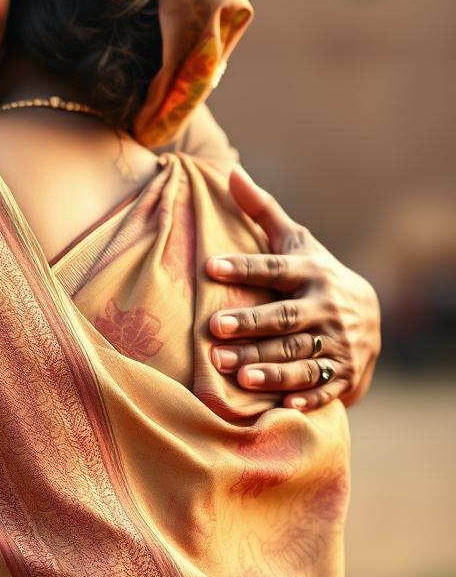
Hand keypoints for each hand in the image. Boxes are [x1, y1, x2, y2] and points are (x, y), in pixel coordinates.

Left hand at [205, 167, 380, 410]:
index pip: (273, 269)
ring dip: (268, 366)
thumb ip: (261, 210)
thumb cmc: (312, 272)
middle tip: (213, 329)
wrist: (368, 315)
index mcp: (309, 272)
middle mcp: (325, 307)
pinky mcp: (344, 375)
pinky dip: (306, 397)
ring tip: (232, 373)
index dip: (243, 268)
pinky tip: (281, 405)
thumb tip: (231, 171)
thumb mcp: (294, 241)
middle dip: (250, 325)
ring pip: (300, 356)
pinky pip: (324, 388)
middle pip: (284, 318)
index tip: (209, 267)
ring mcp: (337, 343)